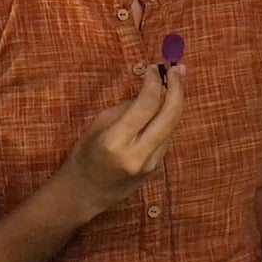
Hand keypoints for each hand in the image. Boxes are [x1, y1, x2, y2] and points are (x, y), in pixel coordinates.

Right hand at [53, 63, 185, 219]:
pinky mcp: (156, 168)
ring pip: (172, 125)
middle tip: (178, 68)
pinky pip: (166, 136)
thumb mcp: (98, 125)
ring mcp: (150, 163)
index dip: (154, 82)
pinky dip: (168, 117)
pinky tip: (167, 103)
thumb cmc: (84, 154)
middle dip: (178, 88)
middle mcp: (138, 154)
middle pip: (170, 115)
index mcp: (116, 141)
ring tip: (177, 79)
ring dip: (176, 100)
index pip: (146, 105)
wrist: (84, 194)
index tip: (154, 67)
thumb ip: (127, 108)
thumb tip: (153, 87)